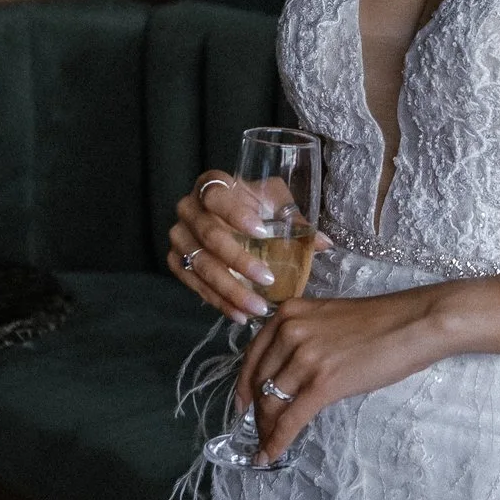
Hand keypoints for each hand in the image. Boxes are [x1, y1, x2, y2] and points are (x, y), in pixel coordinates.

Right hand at [166, 168, 329, 323]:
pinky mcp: (176, 261)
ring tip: (258, 307)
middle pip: (209, 236)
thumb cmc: (254, 204)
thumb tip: (323, 243)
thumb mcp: (274, 201)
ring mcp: (179, 237)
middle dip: (239, 261)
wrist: (228, 216)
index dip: (236, 214)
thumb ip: (294, 218)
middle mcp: (188, 208)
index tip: (262, 232)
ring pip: (201, 266)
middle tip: (268, 279)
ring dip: (230, 290)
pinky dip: (218, 302)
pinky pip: (194, 285)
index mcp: (211, 184)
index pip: (216, 196)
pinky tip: (240, 314)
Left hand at [235, 290, 447, 462]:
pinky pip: (290, 420)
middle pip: (259, 382)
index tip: (242, 405)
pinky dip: (276, 441)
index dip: (244, 386)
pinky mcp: (322, 383)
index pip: (253, 357)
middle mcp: (289, 332)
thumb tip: (292, 369)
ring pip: (272, 403)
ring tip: (266, 446)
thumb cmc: (383, 321)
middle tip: (259, 431)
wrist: (415, 323)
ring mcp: (304, 358)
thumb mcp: (329, 318)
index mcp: (288, 314)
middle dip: (257, 412)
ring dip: (266, 430)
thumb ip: (304, 336)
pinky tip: (271, 455)